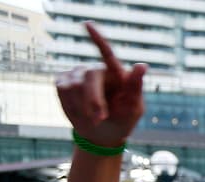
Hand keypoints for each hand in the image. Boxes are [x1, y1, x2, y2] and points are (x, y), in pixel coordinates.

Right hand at [55, 23, 145, 146]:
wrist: (103, 134)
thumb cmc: (123, 120)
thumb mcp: (134, 107)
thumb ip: (136, 86)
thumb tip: (142, 65)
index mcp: (115, 73)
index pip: (106, 52)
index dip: (97, 37)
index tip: (88, 24)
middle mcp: (95, 69)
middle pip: (89, 76)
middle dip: (94, 100)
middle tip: (100, 118)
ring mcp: (77, 74)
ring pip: (74, 85)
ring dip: (84, 107)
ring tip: (93, 118)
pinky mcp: (63, 81)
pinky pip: (62, 90)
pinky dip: (72, 106)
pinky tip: (80, 112)